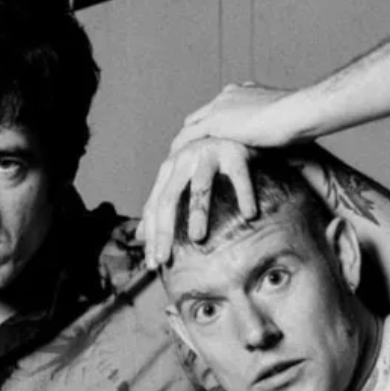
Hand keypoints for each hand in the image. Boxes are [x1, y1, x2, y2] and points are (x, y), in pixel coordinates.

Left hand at [138, 136, 261, 268]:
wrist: (236, 126)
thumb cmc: (208, 161)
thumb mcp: (181, 180)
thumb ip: (162, 205)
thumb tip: (139, 236)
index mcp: (168, 170)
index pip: (154, 207)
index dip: (152, 236)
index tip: (153, 265)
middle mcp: (183, 160)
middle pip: (168, 199)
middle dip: (164, 231)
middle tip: (164, 259)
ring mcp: (208, 153)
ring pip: (199, 187)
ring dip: (198, 213)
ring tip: (198, 239)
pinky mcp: (235, 151)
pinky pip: (240, 176)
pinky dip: (244, 195)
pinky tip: (249, 215)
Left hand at [170, 81, 296, 154]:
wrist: (299, 112)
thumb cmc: (303, 120)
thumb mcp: (286, 123)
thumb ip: (277, 130)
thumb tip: (288, 147)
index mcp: (245, 93)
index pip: (219, 109)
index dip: (212, 125)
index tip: (208, 141)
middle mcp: (228, 96)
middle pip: (200, 116)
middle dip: (193, 133)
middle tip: (185, 153)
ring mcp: (220, 107)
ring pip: (191, 126)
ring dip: (182, 143)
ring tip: (174, 162)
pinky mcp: (215, 122)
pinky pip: (188, 137)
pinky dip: (180, 149)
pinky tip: (174, 163)